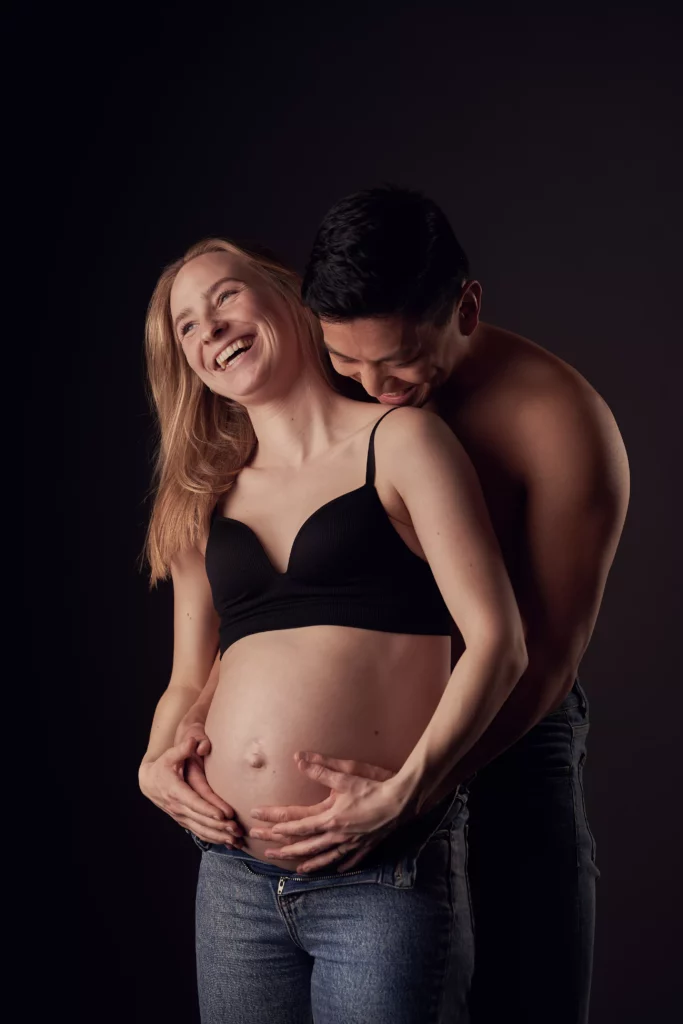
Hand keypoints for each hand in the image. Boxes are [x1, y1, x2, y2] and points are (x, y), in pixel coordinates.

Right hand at [138, 736, 243, 847]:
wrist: (149, 781)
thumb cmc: (162, 766)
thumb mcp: (170, 755)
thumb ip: (182, 749)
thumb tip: (193, 741)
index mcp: (175, 790)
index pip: (193, 802)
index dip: (208, 809)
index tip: (223, 814)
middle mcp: (177, 806)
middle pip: (200, 819)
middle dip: (219, 826)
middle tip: (237, 828)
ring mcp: (180, 816)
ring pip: (200, 829)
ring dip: (218, 835)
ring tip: (235, 839)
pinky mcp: (183, 820)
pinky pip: (198, 832)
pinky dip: (213, 839)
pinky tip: (226, 842)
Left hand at [249, 752, 407, 873]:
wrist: (402, 801)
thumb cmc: (375, 785)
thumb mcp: (347, 775)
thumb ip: (321, 769)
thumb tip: (298, 759)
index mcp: (330, 817)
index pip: (295, 822)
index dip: (274, 820)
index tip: (257, 819)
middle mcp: (337, 834)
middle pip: (304, 843)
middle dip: (281, 846)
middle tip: (262, 849)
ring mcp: (351, 843)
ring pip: (323, 856)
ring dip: (305, 862)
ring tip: (292, 868)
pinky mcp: (364, 846)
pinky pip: (347, 859)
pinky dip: (335, 864)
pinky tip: (331, 868)